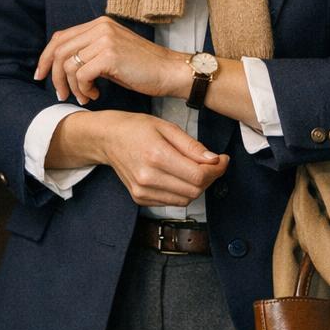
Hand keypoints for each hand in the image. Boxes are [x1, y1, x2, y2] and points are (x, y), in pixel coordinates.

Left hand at [33, 15, 189, 104]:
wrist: (170, 72)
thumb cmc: (143, 69)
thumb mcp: (111, 54)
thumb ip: (90, 53)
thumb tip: (61, 67)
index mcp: (99, 24)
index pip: (60, 38)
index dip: (45, 58)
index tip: (41, 76)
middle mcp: (100, 27)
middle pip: (59, 50)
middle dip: (53, 76)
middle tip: (60, 94)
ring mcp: (105, 39)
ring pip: (68, 65)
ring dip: (72, 87)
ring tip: (85, 97)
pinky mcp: (109, 55)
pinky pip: (81, 74)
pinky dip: (83, 89)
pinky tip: (95, 95)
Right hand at [73, 110, 228, 206]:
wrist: (107, 139)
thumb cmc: (136, 128)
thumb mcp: (166, 127)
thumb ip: (192, 146)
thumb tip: (214, 160)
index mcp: (156, 156)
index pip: (198, 175)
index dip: (217, 170)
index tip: (222, 159)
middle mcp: (148, 177)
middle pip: (194, 190)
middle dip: (210, 178)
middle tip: (213, 164)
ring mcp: (142, 191)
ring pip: (185, 199)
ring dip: (198, 186)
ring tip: (196, 169)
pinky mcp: (140, 198)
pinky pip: (172, 202)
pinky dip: (182, 191)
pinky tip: (180, 176)